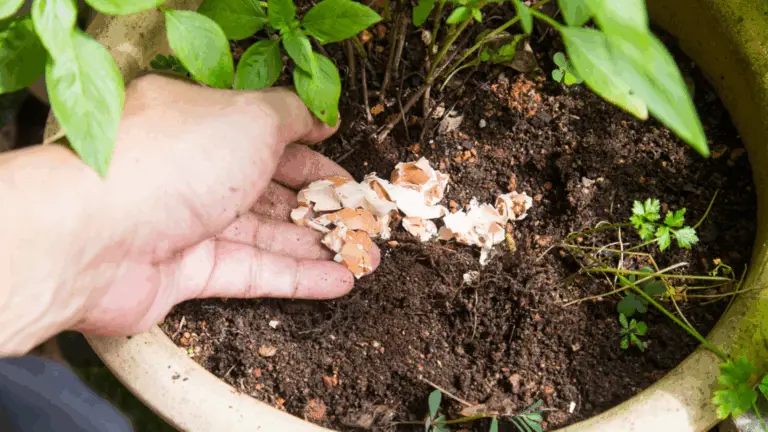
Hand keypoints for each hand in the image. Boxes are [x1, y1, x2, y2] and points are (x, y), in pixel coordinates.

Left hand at [40, 75, 378, 337]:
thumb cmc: (173, 161)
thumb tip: (319, 115)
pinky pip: (253, 272)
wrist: (94, 236)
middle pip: (269, 189)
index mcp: (200, 121)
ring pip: (266, 233)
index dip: (313, 154)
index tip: (349, 174)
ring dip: (317, 245)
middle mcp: (192, 170)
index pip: (268, 136)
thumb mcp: (249, 118)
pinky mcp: (187, 271)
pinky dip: (296, 277)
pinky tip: (339, 281)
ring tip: (365, 256)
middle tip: (364, 221)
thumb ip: (291, 114)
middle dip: (321, 206)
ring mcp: (187, 223)